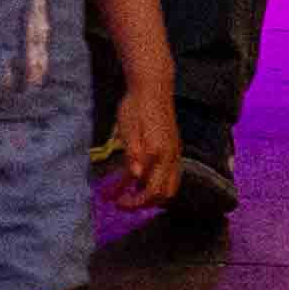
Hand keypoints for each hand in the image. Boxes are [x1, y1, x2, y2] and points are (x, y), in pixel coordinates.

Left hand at [97, 74, 180, 206]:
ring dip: (152, 197)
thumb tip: (136, 176)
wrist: (153, 85)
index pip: (146, 188)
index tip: (113, 200)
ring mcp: (175, 153)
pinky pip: (172, 177)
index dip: (130, 199)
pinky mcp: (175, 149)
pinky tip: (142, 180)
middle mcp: (170, 156)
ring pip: (171, 188)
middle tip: (122, 202)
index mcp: (157, 152)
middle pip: (162, 194)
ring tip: (132, 194)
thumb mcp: (127, 128)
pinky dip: (159, 186)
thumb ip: (132, 153)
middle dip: (142, 204)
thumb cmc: (135, 105)